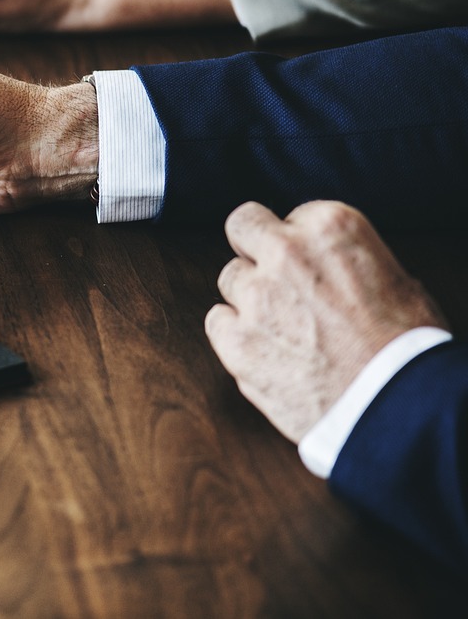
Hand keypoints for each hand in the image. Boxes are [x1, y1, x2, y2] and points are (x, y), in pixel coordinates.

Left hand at [205, 201, 445, 441]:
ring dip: (249, 298)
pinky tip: (265, 351)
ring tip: (284, 328)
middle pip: (243, 226)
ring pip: (230, 278)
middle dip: (256, 248)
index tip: (312, 267)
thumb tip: (325, 264)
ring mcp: (255, 296)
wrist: (395, 407)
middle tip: (275, 278)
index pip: (291, 216)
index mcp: (331, 227)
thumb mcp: (395, 278)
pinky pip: (216, 321)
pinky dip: (234, 334)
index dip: (301, 244)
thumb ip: (344, 259)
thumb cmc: (407, 348)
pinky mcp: (236, 340)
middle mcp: (286, 252)